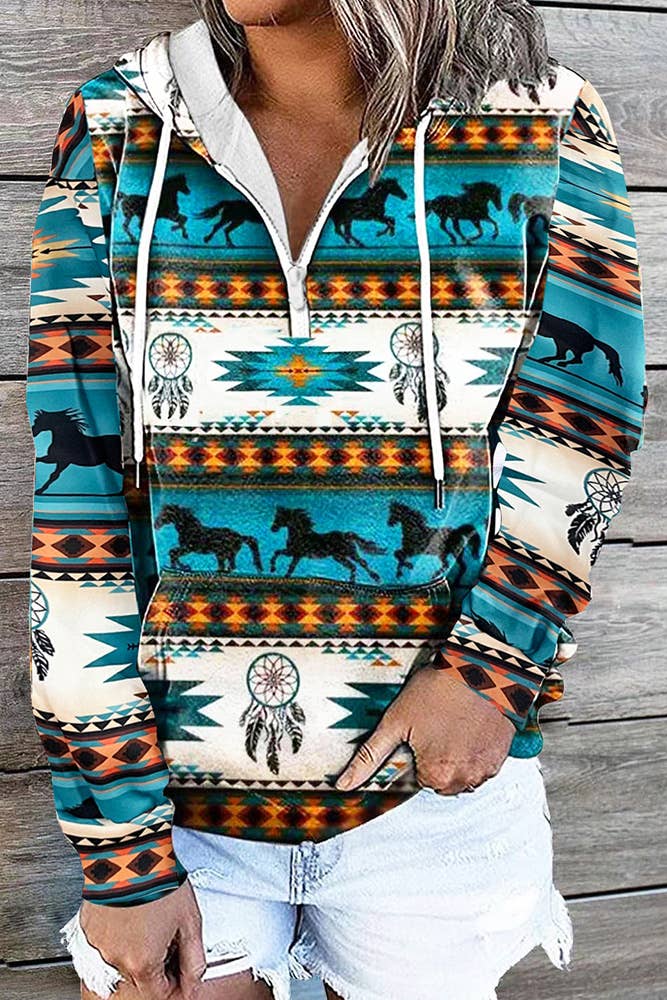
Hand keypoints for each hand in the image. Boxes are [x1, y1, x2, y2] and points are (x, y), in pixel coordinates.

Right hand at [80, 880, 204, 998]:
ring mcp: (99, 945)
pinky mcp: (88, 929)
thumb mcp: (190, 921)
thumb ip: (194, 958)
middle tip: (169, 937)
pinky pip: (105, 943)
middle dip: (158, 965)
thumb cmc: (159, 881)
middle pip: (141, 978)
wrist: (129, 853)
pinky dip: (119, 935)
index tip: (182, 971)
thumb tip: (195, 981)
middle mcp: (116, 960)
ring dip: (137, 949)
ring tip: (150, 920)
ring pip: (122, 960)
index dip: (176, 984)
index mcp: (142, 963)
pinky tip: (131, 915)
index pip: (160, 994)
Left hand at [335, 664, 514, 793]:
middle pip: (442, 779)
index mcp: (436, 776)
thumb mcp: (395, 720)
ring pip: (464, 773)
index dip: (418, 751)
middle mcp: (464, 780)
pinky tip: (471, 726)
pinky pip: (484, 764)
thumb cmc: (439, 690)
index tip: (422, 730)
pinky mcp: (502, 756)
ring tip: (455, 723)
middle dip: (438, 757)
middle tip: (438, 724)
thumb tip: (344, 784)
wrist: (483, 668)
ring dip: (458, 756)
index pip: (419, 777)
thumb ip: (370, 757)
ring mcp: (486, 769)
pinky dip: (477, 750)